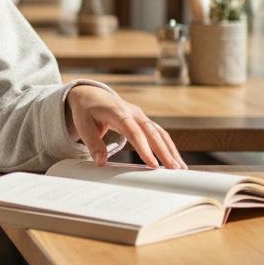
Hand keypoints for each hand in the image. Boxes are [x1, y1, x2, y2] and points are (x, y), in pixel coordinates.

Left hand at [65, 84, 186, 169]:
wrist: (91, 94)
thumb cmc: (86, 110)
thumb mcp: (83, 125)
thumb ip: (93, 143)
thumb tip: (100, 163)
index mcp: (117, 112)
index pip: (133, 131)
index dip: (144, 148)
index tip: (152, 164)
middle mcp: (133, 113)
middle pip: (152, 132)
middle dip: (164, 151)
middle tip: (174, 170)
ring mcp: (141, 116)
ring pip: (160, 133)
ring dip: (171, 150)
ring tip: (180, 169)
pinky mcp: (144, 121)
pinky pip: (159, 134)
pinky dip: (168, 147)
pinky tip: (175, 160)